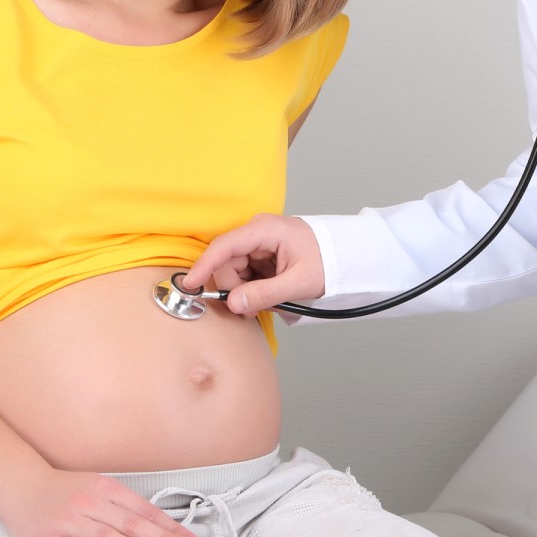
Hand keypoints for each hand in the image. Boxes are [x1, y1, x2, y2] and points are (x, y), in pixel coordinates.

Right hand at [0, 466, 201, 536]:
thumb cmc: (64, 491)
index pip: (145, 511)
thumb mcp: (97, 488)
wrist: (20, 486)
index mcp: (107, 489)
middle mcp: (91, 504)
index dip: (170, 527)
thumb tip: (157, 529)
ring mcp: (71, 523)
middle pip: (132, 524)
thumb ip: (122, 508)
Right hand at [185, 213, 324, 314]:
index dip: (205, 266)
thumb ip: (265, 294)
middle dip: (234, 287)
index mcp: (266, 230)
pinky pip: (244, 272)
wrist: (345, 256)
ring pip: (234, 269)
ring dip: (244, 289)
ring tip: (267, 299)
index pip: (225, 246)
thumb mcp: (299, 282)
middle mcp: (258, 231)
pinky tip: (268, 291)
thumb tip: (233, 303)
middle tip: (252, 307)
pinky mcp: (261, 252)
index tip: (190, 285)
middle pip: (227, 262)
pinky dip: (251, 286)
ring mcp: (259, 241)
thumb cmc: (328, 262)